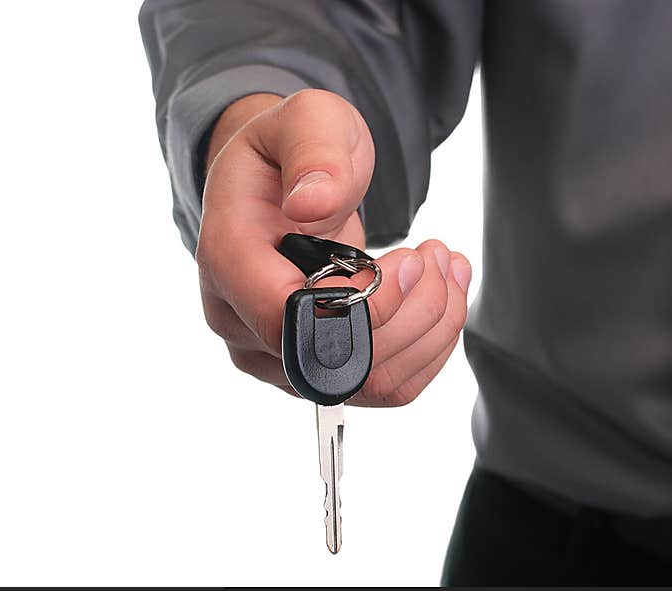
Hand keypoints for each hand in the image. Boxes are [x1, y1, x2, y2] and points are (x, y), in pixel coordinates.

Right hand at [198, 89, 470, 405]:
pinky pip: (383, 386)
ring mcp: (272, 356)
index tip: (410, 260)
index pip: (289, 320)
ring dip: (430, 327)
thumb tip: (313, 204)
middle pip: (338, 362)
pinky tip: (439, 295)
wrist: (274, 188)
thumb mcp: (305, 122)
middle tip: (435, 253)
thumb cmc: (287, 155)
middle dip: (412, 312)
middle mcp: (239, 323)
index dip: (363, 307)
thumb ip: (312, 152)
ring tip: (444, 265)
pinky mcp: (310, 369)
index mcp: (227, 260)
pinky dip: (428, 346)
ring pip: (371, 383)